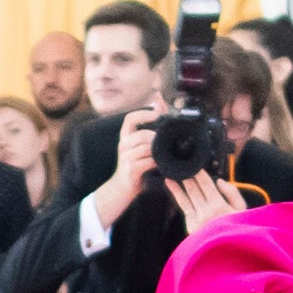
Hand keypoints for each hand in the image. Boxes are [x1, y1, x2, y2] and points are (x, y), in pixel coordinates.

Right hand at [90, 96, 165, 224]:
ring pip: (146, 148)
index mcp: (125, 137)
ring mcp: (125, 158)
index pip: (130, 119)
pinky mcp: (131, 169)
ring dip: (159, 150)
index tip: (158, 113)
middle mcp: (123, 145)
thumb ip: (150, 130)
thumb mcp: (141, 147)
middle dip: (157, 137)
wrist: (123, 187)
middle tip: (170, 140)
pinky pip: (148, 161)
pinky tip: (164, 163)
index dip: (143, 114)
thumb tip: (159, 104)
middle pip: (141, 135)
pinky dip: (158, 162)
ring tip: (169, 152)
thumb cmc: (136, 165)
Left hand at [166, 171, 248, 235]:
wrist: (228, 253)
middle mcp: (205, 212)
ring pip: (184, 197)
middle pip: (193, 189)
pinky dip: (178, 196)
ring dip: (177, 185)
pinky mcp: (190, 226)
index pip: (206, 184)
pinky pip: (184, 207)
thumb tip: (219, 181)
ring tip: (169, 175)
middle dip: (186, 176)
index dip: (199, 173)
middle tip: (180, 165)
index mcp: (219, 206)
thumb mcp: (242, 210)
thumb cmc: (238, 229)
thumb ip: (232, 193)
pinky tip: (172, 187)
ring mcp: (196, 219)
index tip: (194, 164)